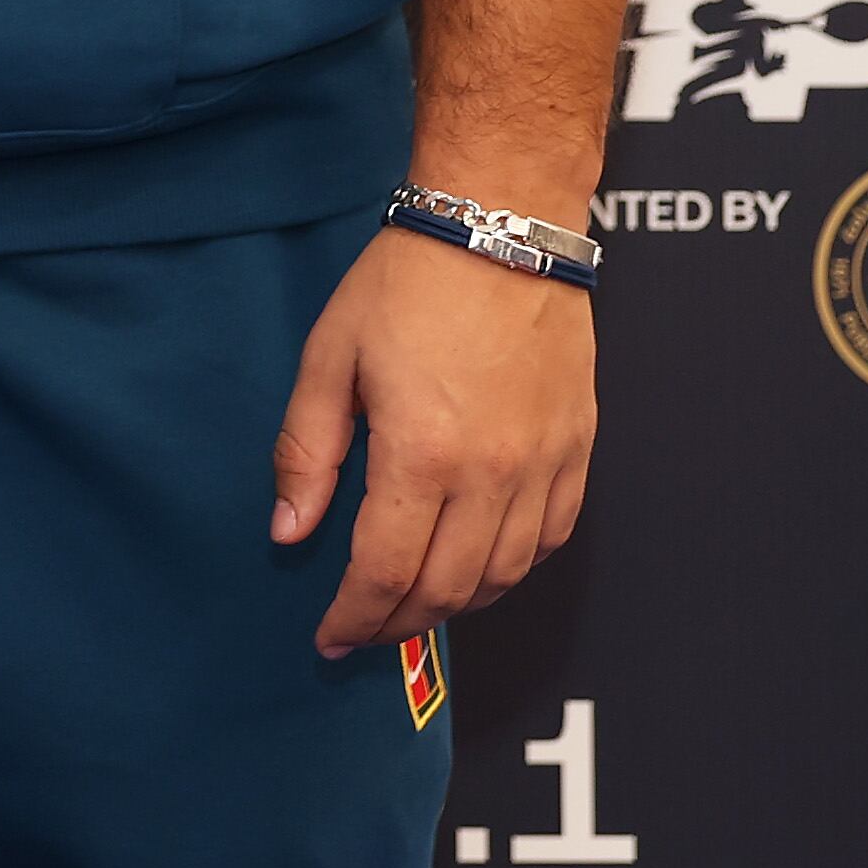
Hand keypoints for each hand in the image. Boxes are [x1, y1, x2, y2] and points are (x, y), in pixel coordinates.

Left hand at [271, 220, 597, 658]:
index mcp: (424, 454)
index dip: (355, 617)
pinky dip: (510, 568)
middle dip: (399, 623)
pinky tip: (476, 564)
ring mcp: (544, 466)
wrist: (500, 230)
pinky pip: (551, 538)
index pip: (387, 572)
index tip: (328, 637)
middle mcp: (494, 474)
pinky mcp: (577, 451)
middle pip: (448, 590)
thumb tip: (289, 532)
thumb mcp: (329, 359)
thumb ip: (306, 453)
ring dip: (454, 605)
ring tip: (411, 605)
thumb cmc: (404, 285)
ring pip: (504, 575)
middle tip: (362, 630)